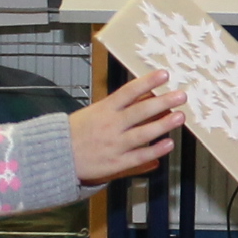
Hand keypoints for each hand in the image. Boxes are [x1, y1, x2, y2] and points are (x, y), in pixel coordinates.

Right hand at [69, 70, 183, 182]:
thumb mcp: (94, 112)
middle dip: (163, 102)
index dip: (147, 82)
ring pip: (143, 134)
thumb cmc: (76, 132)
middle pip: (140, 111)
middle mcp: (111, 125)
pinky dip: (154, 151)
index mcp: (104, 110)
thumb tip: (143, 96)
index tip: (164, 75)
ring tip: (180, 116)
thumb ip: (120, 106)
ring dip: (163, 124)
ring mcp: (114, 145)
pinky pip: (139, 157)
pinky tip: (168, 144)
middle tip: (181, 95)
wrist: (56, 156)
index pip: (128, 92)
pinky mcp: (116, 163)